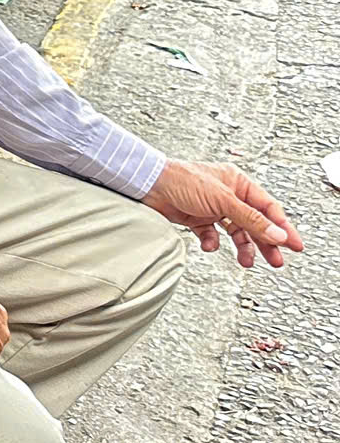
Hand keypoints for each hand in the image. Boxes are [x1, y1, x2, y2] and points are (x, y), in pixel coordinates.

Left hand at [143, 159, 301, 268]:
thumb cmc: (182, 181)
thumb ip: (251, 219)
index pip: (268, 208)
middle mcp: (227, 196)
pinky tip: (209, 245)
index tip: (296, 246)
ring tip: (246, 262)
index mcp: (238, 184)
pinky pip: (212, 235)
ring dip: (242, 247)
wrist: (147, 185)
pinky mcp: (196, 218)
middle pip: (255, 223)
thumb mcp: (222, 200)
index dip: (283, 227)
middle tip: (277, 262)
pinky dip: (213, 243)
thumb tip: (278, 235)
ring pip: (235, 232)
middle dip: (265, 242)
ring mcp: (212, 208)